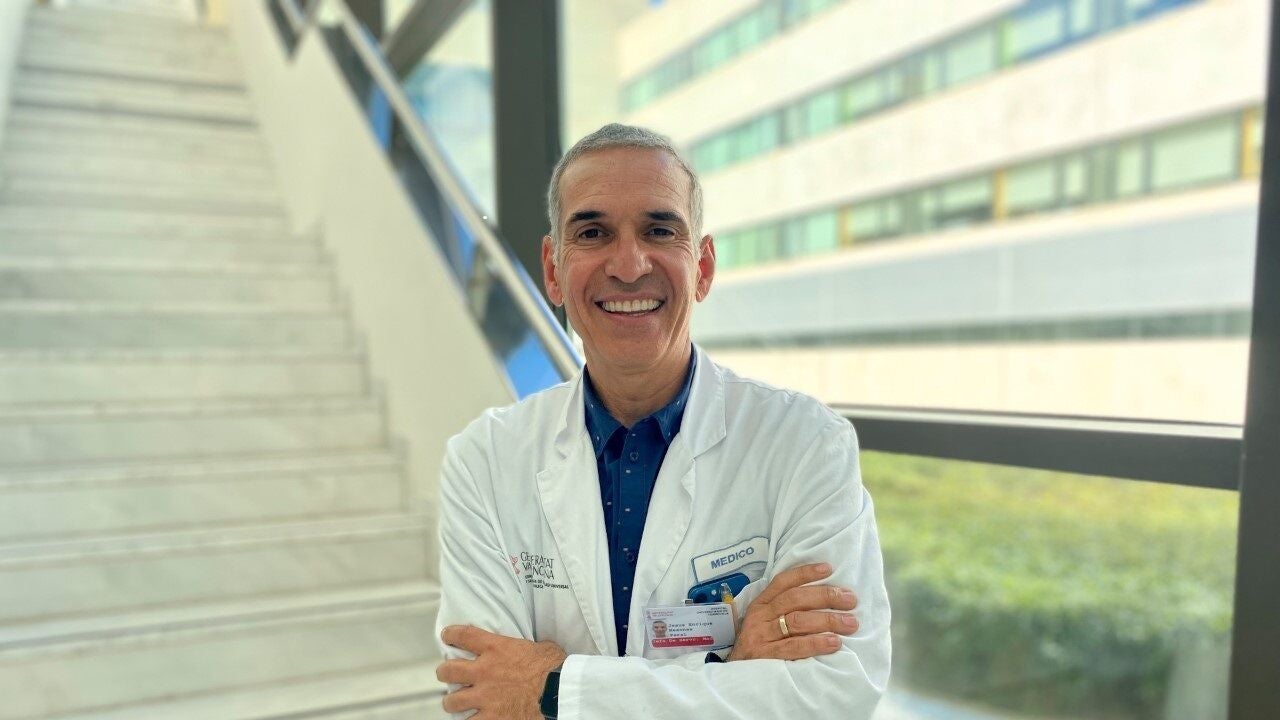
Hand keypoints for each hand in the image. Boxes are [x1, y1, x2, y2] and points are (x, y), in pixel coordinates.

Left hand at [437, 625, 567, 719]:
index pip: (464, 635)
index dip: (451, 635)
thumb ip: (525, 647)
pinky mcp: (491, 718)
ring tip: (455, 703)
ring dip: (453, 702)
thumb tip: (530, 649)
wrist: (559, 692)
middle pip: (449, 670)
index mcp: (496, 648)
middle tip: (446, 674)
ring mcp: (485, 697)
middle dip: (445, 672)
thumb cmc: (555, 668)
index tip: (447, 636)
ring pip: (453, 701)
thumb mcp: (540, 647)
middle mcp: (485, 671)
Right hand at [727, 562, 858, 661]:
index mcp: (761, 604)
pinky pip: (794, 647)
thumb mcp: (765, 623)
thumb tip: (825, 599)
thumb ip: (785, 610)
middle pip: (795, 599)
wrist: (736, 679)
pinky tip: (834, 642)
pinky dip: (816, 643)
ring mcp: (761, 636)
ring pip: (797, 621)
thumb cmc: (759, 647)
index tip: (828, 569)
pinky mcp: (766, 657)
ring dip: (827, 620)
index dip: (805, 573)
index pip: (783, 582)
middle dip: (825, 596)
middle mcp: (760, 617)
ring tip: (850, 623)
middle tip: (850, 599)